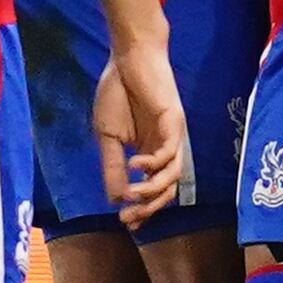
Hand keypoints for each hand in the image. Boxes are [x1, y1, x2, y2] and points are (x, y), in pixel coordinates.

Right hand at [92, 39, 190, 228]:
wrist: (126, 59)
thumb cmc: (117, 93)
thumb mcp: (107, 136)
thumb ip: (112, 166)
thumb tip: (114, 198)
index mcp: (148, 153)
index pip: (151, 190)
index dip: (142, 209)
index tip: (124, 223)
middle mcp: (164, 149)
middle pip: (165, 190)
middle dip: (148, 208)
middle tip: (127, 218)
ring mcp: (172, 137)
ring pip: (172, 176)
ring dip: (153, 191)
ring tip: (131, 195)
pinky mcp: (174, 122)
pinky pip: (170, 151)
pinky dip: (154, 164)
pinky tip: (135, 164)